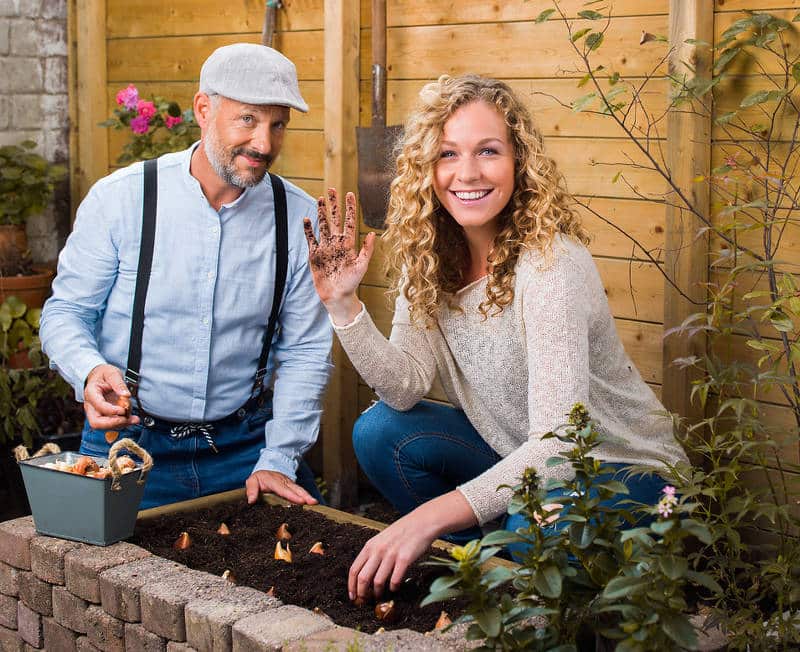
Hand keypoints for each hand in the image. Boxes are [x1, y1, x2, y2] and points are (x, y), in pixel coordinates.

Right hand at [83, 364, 138, 429]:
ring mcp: (96, 412)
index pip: (99, 406)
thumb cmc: (104, 374)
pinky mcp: (104, 415)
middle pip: (96, 422)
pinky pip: (111, 424)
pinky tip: (132, 419)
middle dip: (113, 424)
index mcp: (91, 393)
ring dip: (120, 425)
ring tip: (134, 419)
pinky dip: (122, 424)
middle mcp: (91, 405)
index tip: (123, 409)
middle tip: (127, 419)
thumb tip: (126, 395)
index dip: (111, 410)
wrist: (99, 376)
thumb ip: (119, 383)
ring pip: (104, 426)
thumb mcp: (112, 373)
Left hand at [245, 470, 318, 505]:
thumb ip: (251, 490)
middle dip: (305, 495)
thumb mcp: (251, 481)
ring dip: (307, 496)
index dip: (292, 496)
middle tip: (313, 502)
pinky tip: (311, 502)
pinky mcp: (292, 486)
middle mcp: (284, 482)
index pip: (284, 490)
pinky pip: (300, 491)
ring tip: (315, 503)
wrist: (266, 471)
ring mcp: (289, 483)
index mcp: (274, 481)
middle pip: (295, 489)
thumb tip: (251, 500)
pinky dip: (306, 496)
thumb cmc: (259, 478)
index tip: (300, 501)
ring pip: (300, 490)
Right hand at [304, 189, 374, 322]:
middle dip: (334, 205)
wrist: (337, 296)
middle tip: (332, 189)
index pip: (349, 221)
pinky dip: (308, 229)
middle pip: (334, 219)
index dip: (349, 208)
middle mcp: (336, 243)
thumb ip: (366, 250)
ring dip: (321, 213)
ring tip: (320, 199)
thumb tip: (372, 233)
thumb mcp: (361, 266)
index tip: (350, 194)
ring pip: (323, 225)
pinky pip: (311, 239)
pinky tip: (306, 219)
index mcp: (348, 244)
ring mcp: (325, 248)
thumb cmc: (351, 282)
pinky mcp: (314, 254)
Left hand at [348, 512, 436, 601]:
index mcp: (370, 546)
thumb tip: (365, 575)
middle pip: (363, 578)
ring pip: (377, 582)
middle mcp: (378, 550)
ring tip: (380, 596)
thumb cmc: (402, 532)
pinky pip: (395, 579)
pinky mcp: (404, 559)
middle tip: (365, 601)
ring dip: (378, 593)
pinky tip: (394, 588)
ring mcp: (391, 555)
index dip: (351, 586)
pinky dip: (393, 588)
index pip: (354, 570)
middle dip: (362, 594)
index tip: (352, 596)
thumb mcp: (381, 540)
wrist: (420, 523)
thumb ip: (372, 554)